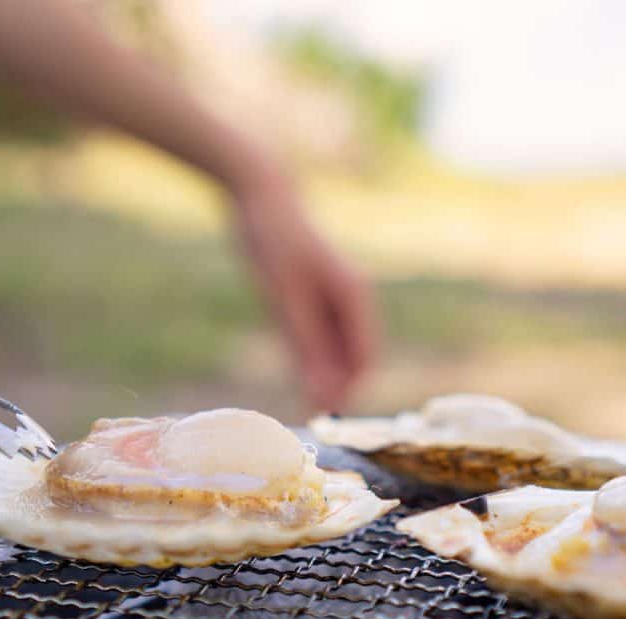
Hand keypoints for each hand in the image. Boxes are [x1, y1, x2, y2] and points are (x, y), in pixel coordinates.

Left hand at [229, 171, 377, 411]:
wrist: (259, 197)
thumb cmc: (275, 244)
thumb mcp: (286, 299)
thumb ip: (305, 347)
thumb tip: (322, 394)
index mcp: (356, 297)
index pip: (366, 358)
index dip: (349, 389)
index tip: (324, 414)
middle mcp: (352, 299)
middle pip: (353, 356)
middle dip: (336, 384)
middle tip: (307, 410)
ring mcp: (333, 297)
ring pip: (334, 348)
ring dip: (320, 372)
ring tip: (298, 394)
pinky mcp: (312, 295)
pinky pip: (316, 335)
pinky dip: (306, 354)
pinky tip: (290, 366)